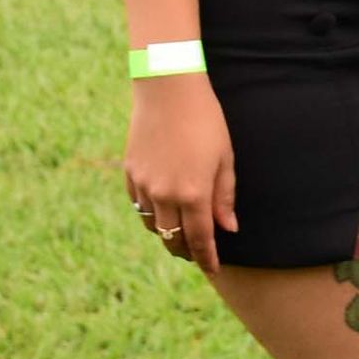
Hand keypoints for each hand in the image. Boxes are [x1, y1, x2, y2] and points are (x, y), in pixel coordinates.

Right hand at [124, 72, 237, 275]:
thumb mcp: (224, 158)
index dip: (207, 258)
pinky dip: (150, 214)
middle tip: (197, 254)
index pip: (200, 239)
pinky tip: (160, 212)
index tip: (213, 269)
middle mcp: (165, 195)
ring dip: (167, 234)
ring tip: (179, 234)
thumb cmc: (205, 120)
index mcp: (193, 193)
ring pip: (153, 226)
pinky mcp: (130, 173)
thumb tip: (228, 228)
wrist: (168, 89)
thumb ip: (224, 196)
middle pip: (173, 239)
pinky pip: (138, 205)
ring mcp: (144, 185)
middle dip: (186, 251)